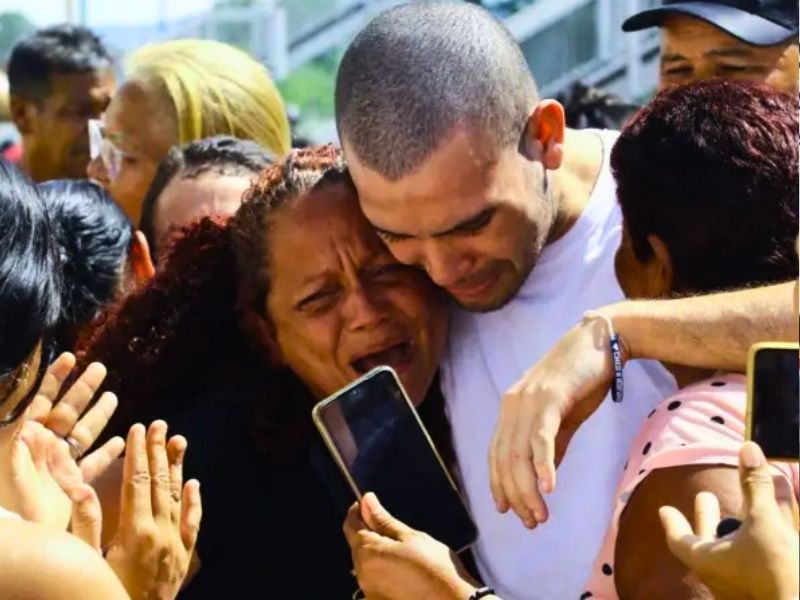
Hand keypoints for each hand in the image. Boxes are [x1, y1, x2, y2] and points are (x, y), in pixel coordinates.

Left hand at [0, 354, 123, 525]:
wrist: (29, 547)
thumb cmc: (19, 513)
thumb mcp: (17, 484)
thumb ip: (23, 456)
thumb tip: (32, 425)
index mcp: (32, 445)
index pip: (42, 404)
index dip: (54, 381)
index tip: (70, 358)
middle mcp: (48, 452)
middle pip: (67, 414)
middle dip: (82, 390)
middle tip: (100, 369)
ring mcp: (62, 468)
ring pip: (83, 434)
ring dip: (98, 415)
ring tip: (113, 397)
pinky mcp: (74, 486)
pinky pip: (92, 465)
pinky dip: (106, 453)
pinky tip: (120, 442)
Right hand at [102, 421, 201, 599]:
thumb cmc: (104, 593)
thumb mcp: (89, 562)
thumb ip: (87, 524)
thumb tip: (81, 488)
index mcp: (135, 531)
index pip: (138, 481)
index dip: (138, 453)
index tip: (138, 429)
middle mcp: (160, 532)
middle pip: (159, 482)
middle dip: (158, 451)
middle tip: (159, 424)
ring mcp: (175, 543)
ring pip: (178, 497)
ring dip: (177, 468)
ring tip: (178, 441)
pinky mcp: (184, 557)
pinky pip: (192, 523)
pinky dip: (194, 502)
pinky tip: (194, 483)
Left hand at [343, 493, 478, 599]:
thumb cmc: (434, 566)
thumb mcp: (410, 536)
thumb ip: (383, 520)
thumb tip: (367, 500)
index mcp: (369, 553)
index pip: (351, 526)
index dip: (357, 512)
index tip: (366, 503)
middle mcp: (362, 574)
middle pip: (356, 546)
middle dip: (367, 532)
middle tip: (388, 524)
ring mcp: (369, 591)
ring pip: (364, 563)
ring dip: (374, 551)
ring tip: (398, 548)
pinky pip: (373, 579)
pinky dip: (380, 569)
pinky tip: (399, 568)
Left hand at [488, 315, 616, 526]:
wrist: (600, 342)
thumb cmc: (582, 380)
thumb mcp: (563, 419)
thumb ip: (552, 445)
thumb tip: (544, 477)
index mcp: (512, 409)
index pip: (496, 454)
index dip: (499, 484)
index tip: (508, 511)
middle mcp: (512, 404)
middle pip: (505, 459)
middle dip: (515, 495)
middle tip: (532, 522)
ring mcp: (528, 400)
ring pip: (519, 453)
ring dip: (528, 489)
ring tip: (540, 515)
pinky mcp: (550, 397)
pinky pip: (541, 437)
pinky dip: (543, 464)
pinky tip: (549, 487)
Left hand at [659, 442, 799, 599]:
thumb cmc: (777, 572)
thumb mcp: (766, 522)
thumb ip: (756, 487)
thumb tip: (748, 448)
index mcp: (708, 561)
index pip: (680, 541)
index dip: (673, 524)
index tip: (665, 510)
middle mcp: (719, 577)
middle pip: (705, 544)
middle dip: (706, 518)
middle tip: (704, 497)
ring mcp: (740, 589)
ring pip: (732, 552)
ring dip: (735, 528)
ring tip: (743, 507)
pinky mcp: (763, 592)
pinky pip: (753, 561)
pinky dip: (757, 540)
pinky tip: (771, 526)